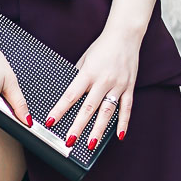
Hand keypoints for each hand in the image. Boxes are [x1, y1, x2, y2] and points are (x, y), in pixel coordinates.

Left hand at [43, 24, 140, 148]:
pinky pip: (127, 108)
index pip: (71, 95)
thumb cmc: (101, 47)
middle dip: (78, 126)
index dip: (60, 109)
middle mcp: (103, 81)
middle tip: (69, 141)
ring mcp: (118, 85)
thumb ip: (78, 78)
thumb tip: (69, 95)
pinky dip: (123, 123)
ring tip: (90, 144)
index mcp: (88, 73)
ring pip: (107, 111)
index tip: (50, 121)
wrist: (125, 35)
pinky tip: (119, 136)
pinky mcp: (129, 87)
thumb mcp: (84, 60)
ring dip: (99, 129)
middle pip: (88, 107)